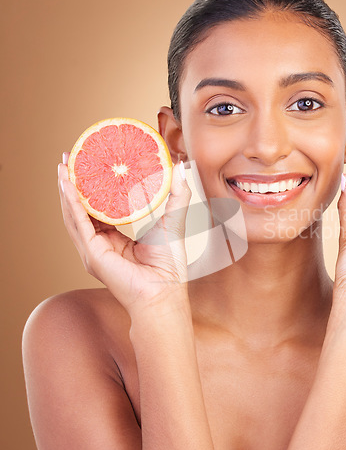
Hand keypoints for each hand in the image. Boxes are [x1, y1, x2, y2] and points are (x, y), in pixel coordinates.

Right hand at [57, 152, 191, 312]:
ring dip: (66, 190)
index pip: (98, 209)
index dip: (92, 187)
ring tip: (62, 166)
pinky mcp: (92, 254)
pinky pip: (78, 225)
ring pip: (73, 215)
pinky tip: (67, 186)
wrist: (165, 291)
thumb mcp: (173, 220)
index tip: (89, 164)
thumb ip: (176, 196)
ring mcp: (93, 251)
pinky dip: (72, 204)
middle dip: (73, 184)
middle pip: (81, 210)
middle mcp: (99, 245)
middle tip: (68, 158)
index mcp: (114, 240)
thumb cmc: (169, 264)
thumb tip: (179, 169)